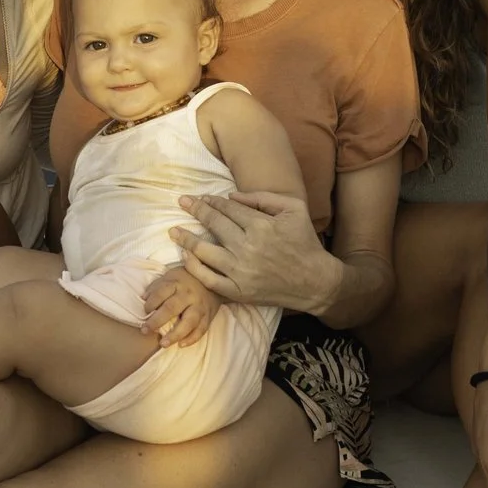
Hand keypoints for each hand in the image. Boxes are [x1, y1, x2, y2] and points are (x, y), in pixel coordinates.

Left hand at [142, 266, 217, 347]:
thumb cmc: (185, 280)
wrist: (213, 278)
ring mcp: (199, 306)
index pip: (161, 293)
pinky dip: (192, 338)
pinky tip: (181, 345)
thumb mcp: (170, 277)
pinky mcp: (209, 316)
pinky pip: (201, 329)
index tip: (144, 311)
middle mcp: (188, 295)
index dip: (151, 303)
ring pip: (188, 322)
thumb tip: (143, 299)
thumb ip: (157, 287)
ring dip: (175, 334)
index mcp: (177, 283)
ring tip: (163, 344)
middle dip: (157, 321)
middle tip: (145, 331)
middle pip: (172, 308)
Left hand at [169, 190, 341, 313]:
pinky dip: (195, 268)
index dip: (211, 202)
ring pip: (204, 251)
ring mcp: (241, 272)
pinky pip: (209, 279)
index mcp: (261, 226)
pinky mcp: (238, 291)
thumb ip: (263, 198)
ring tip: (174, 231)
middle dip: (195, 210)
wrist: (314, 282)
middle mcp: (248, 247)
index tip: (200, 197)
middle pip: (213, 225)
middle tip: (182, 202)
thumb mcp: (293, 209)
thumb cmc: (304, 242)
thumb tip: (230, 196)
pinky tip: (187, 258)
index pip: (227, 209)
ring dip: (186, 239)